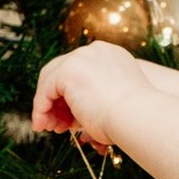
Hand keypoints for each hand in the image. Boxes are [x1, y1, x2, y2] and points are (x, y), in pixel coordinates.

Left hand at [31, 41, 146, 150]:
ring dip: (46, 106)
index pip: (79, 71)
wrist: (138, 116)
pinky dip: (41, 108)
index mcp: (111, 56)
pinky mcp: (68, 69)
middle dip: (55, 99)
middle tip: (53, 123)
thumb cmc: (132, 117)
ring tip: (49, 127)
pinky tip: (43, 124)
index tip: (66, 116)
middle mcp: (96, 51)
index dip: (68, 94)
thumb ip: (94, 98)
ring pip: (51, 79)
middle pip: (61, 71)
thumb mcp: (115, 101)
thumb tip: (72, 115)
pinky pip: (45, 90)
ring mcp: (81, 57)